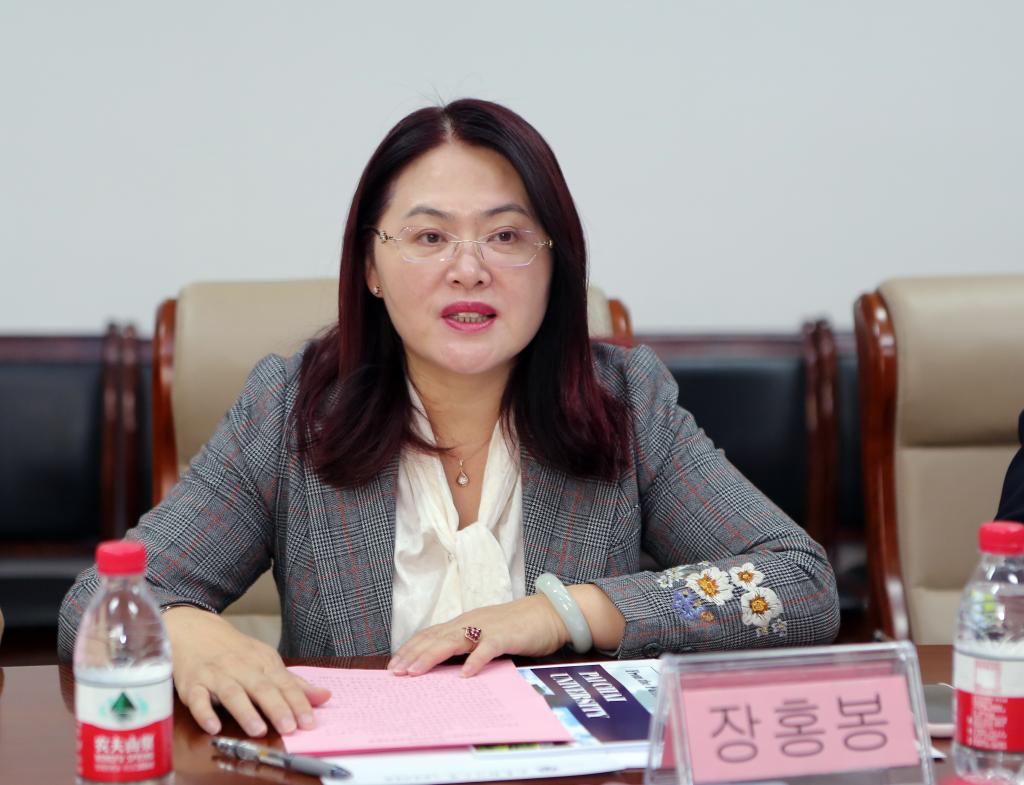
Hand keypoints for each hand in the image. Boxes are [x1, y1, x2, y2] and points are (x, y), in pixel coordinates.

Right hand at [163, 606, 330, 737]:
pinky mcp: (192, 685)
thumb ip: (293, 683)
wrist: (194, 630)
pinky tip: (213, 727)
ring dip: (245, 711)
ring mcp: (215, 676)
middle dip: (276, 708)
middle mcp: (241, 668)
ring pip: (232, 693)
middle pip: (261, 688)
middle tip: (289, 728)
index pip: (284, 683)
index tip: (309, 722)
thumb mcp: (266, 661)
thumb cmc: (235, 651)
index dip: (298, 703)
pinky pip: (197, 699)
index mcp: (262, 662)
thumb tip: (325, 697)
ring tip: (258, 730)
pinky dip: (204, 713)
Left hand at [387, 595, 568, 677]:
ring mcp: (487, 628)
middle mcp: (471, 623)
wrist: (549, 613)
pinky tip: (464, 675)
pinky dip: (474, 661)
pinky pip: (487, 649)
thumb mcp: (487, 634)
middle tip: (395, 672)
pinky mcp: (506, 636)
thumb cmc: (518, 626)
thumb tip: (447, 665)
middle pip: (436, 638)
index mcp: (465, 623)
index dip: (411, 648)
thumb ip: (468, 645)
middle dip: (413, 654)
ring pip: (453, 641)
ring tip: (415, 672)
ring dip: (432, 656)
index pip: (431, 634)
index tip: (394, 664)